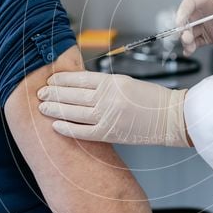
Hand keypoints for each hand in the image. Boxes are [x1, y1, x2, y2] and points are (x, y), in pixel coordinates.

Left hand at [38, 71, 190, 146]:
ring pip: (74, 112)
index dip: (62, 80)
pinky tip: (56, 126)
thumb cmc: (153, 99)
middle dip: (54, 94)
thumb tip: (81, 88)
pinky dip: (68, 128)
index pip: (79, 79)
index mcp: (112, 82)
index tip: (51, 81)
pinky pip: (83, 132)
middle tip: (40, 94)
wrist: (172, 117)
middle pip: (72, 95)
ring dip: (56, 109)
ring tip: (43, 108)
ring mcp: (108, 116)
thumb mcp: (127, 83)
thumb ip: (105, 85)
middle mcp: (107, 98)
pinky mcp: (110, 133)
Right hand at [176, 0, 212, 55]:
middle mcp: (203, 10)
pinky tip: (189, 52)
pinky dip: (192, 47)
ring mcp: (206, 24)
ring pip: (190, 33)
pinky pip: (197, 42)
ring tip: (190, 47)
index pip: (189, 2)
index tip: (180, 22)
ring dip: (186, 40)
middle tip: (187, 38)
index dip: (182, 12)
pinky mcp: (210, 36)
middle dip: (183, 30)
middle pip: (186, 20)